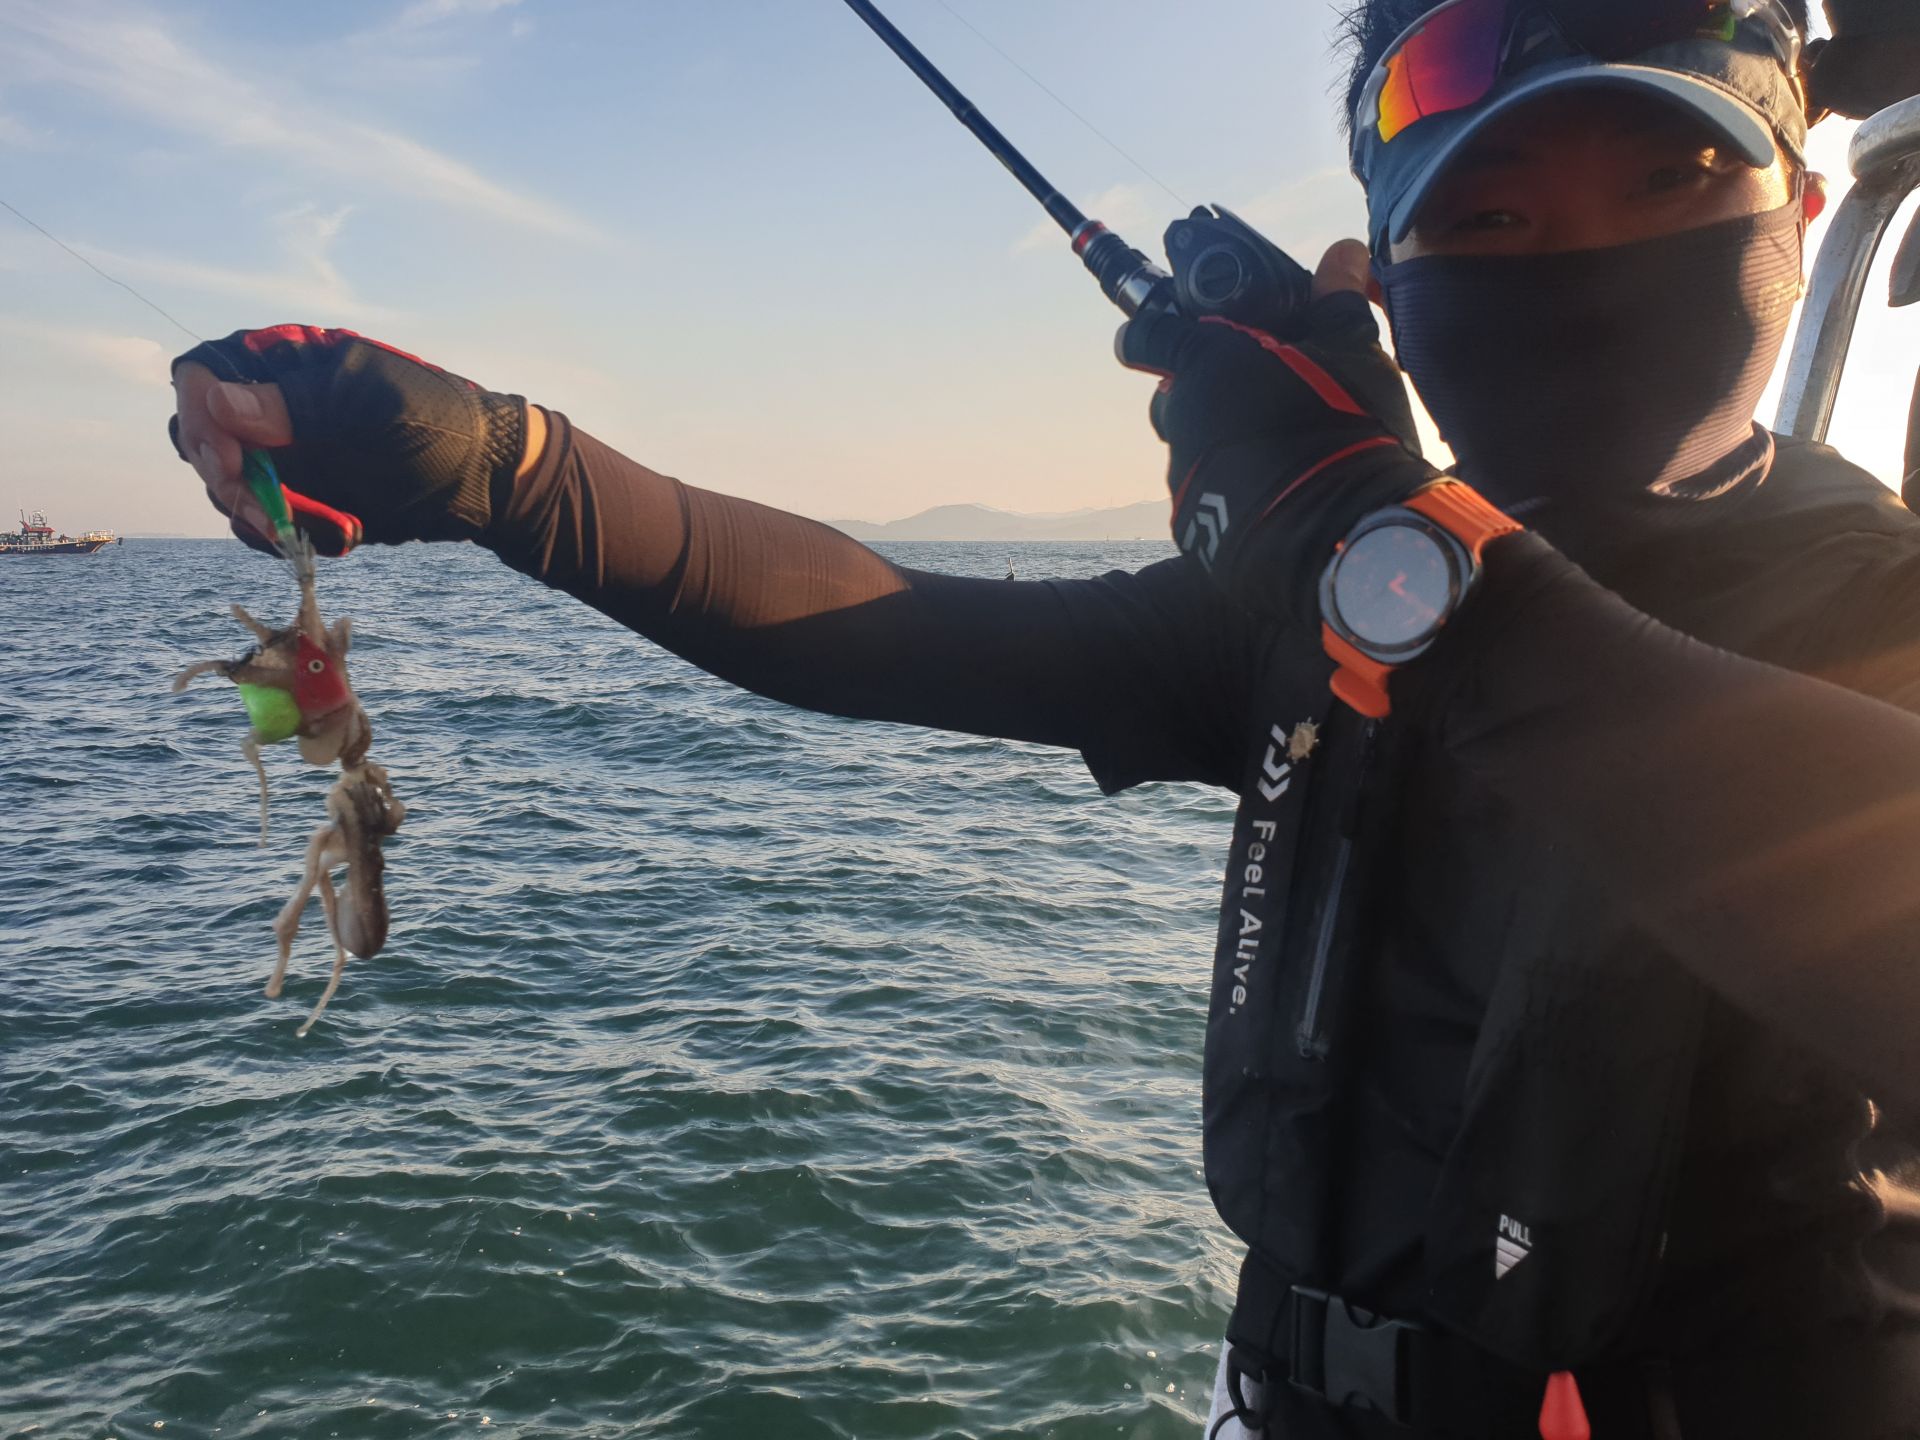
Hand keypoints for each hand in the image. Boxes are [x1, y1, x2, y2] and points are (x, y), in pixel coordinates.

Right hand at [171, 326, 539, 551]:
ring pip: (223, 482)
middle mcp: (272, 405)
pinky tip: (324, 536)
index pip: (202, 376)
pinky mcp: (300, 496)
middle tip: (264, 511)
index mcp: (286, 361)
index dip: (199, 418)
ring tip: (298, 530)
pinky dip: (275, 534)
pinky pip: (258, 518)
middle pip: (198, 435)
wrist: (486, 480)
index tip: (230, 462)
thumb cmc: (437, 426)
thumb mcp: (369, 405)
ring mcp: (283, 453)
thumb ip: (296, 404)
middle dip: (220, 475)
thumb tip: (216, 400)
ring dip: (248, 512)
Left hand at [1117, 241, 1435, 619]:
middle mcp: (1180, 415)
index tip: (1167, 335)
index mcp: (1205, 361)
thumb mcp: (1351, 351)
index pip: (1146, 333)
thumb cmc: (1345, 427)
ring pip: (1190, 446)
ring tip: (1280, 451)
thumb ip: (1335, 300)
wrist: (1342, 533)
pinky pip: (1204, 497)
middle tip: (1261, 397)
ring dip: (1222, 443)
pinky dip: (1230, 491)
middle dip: (1207, 392)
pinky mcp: (1191, 525)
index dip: (1153, 332)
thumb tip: (1343, 252)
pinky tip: (1276, 494)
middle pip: (1174, 393)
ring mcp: (1181, 473)